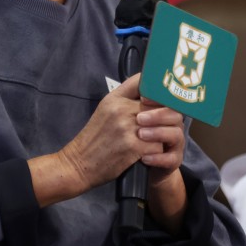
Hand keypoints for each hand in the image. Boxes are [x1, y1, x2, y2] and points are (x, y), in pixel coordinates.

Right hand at [30, 74, 161, 205]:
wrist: (79, 163)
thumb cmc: (94, 137)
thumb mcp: (105, 109)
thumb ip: (125, 97)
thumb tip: (148, 89)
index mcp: (115, 98)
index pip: (144, 82)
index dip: (156, 89)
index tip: (161, 99)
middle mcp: (121, 109)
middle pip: (158, 104)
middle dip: (165, 115)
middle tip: (166, 123)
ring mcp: (128, 128)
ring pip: (161, 125)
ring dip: (161, 134)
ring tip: (155, 140)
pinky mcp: (133, 147)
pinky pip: (158, 145)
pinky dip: (156, 151)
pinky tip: (148, 153)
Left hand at [138, 96, 188, 234]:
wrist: (131, 165)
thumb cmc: (128, 137)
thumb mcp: (125, 114)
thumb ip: (133, 95)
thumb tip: (140, 78)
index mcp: (162, 109)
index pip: (168, 98)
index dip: (158, 96)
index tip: (143, 98)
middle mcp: (172, 124)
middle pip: (174, 113)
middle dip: (157, 114)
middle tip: (139, 119)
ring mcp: (174, 142)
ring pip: (176, 133)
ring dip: (158, 133)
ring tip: (140, 136)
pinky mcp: (173, 160)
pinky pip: (171, 158)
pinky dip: (158, 158)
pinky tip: (144, 158)